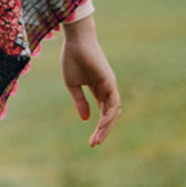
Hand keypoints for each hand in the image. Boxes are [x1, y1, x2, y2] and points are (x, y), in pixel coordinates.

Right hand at [60, 15, 121, 146]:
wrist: (76, 42)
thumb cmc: (72, 59)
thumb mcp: (72, 85)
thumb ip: (80, 101)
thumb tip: (86, 119)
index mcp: (98, 90)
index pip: (102, 113)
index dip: (98, 128)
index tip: (91, 142)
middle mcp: (107, 90)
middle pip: (110, 115)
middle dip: (103, 131)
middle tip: (94, 144)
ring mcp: (110, 86)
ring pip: (113, 112)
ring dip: (106, 127)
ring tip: (96, 138)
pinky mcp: (110, 82)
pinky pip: (113, 103)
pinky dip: (109, 116)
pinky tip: (101, 125)